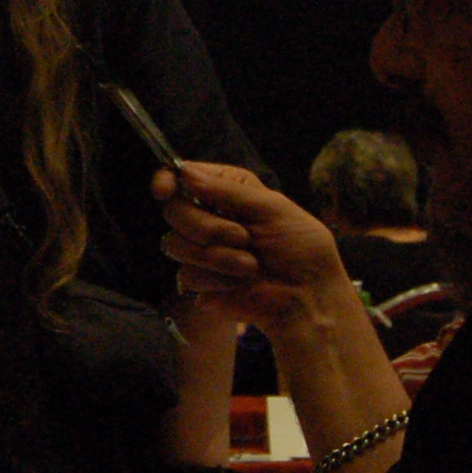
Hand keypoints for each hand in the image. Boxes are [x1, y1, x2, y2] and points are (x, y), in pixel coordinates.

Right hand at [155, 162, 354, 334]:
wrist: (307, 299)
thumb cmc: (302, 250)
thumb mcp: (273, 208)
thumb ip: (228, 189)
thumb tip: (185, 173)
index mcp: (228, 191)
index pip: (183, 177)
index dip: (167, 181)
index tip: (164, 190)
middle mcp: (210, 216)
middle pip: (174, 211)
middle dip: (208, 227)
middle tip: (244, 237)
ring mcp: (202, 250)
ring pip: (176, 244)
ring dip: (219, 256)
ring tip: (251, 265)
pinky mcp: (199, 281)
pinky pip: (187, 274)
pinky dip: (218, 279)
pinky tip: (240, 284)